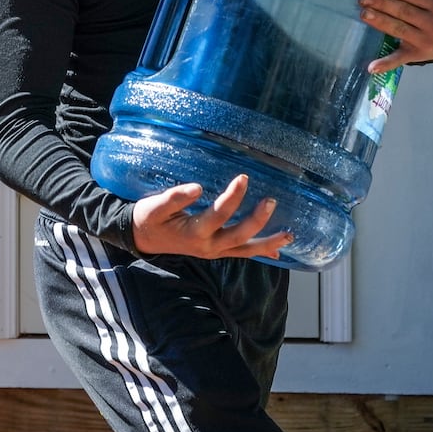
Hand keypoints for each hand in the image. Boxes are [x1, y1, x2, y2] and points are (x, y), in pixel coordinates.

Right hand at [130, 175, 290, 259]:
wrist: (143, 239)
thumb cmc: (149, 219)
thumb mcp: (154, 207)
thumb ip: (173, 198)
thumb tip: (196, 188)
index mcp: (193, 233)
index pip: (218, 214)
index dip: (232, 197)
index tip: (243, 178)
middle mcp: (207, 246)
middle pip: (238, 235)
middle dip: (257, 220)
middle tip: (271, 201)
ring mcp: (214, 252)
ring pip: (245, 250)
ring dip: (268, 242)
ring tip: (289, 235)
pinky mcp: (216, 252)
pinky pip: (241, 253)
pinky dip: (260, 252)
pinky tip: (277, 250)